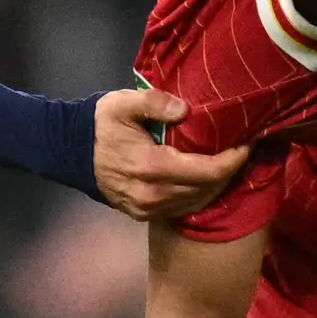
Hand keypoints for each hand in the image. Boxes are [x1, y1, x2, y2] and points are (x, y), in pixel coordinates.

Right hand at [93, 87, 249, 222]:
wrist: (67, 152)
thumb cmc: (98, 125)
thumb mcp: (122, 103)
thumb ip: (154, 103)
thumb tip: (186, 110)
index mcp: (152, 167)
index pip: (208, 171)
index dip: (233, 160)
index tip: (248, 142)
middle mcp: (153, 195)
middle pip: (208, 189)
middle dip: (230, 170)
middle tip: (243, 149)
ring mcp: (148, 208)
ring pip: (197, 202)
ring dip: (216, 184)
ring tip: (229, 162)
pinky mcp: (143, 214)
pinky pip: (182, 208)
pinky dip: (199, 194)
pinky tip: (205, 177)